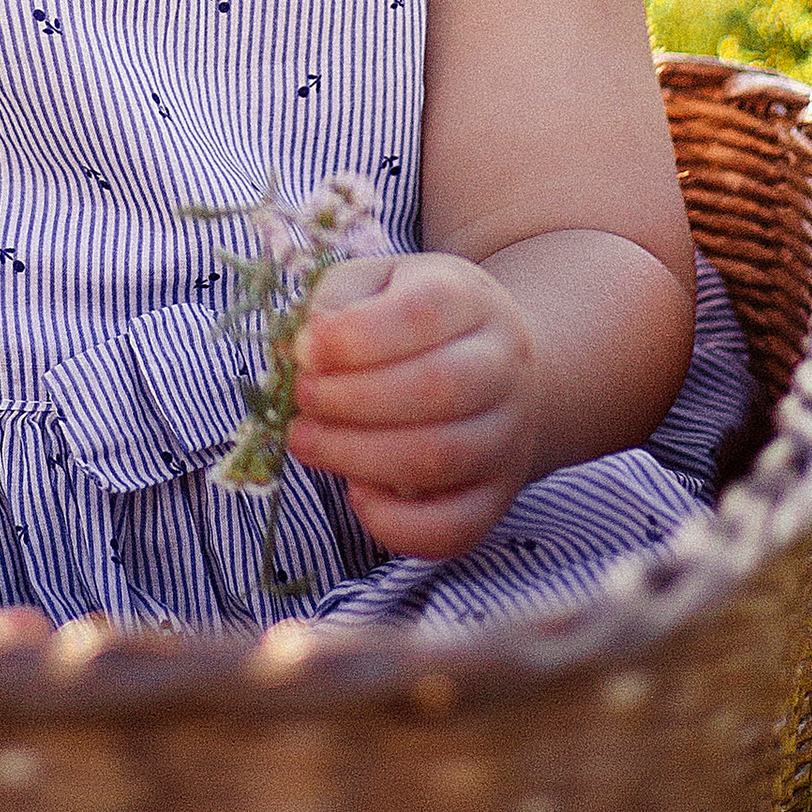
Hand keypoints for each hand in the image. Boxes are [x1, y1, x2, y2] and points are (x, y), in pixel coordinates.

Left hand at [285, 252, 539, 559]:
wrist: (494, 369)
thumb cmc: (414, 323)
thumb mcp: (378, 282)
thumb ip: (338, 300)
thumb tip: (309, 348)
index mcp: (470, 301)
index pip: (422, 313)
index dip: (354, 337)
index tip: (305, 351)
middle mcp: (503, 368)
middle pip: (436, 389)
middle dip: (349, 400)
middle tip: (304, 399)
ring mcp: (508, 437)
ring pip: (440, 459)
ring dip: (357, 456)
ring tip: (308, 440)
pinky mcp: (497, 497)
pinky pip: (455, 528)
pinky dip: (396, 524)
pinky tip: (357, 493)